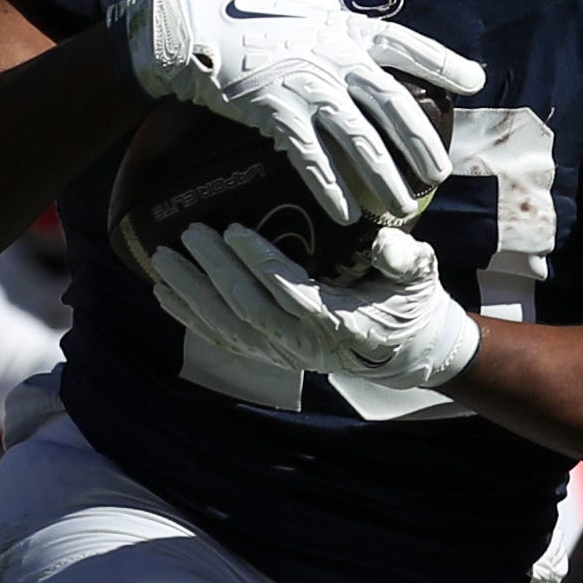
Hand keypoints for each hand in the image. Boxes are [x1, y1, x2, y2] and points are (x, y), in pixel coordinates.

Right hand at [117, 0, 482, 221]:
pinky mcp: (276, 109)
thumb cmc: (250, 23)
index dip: (442, 62)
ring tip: (401, 208)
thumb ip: (341, 33)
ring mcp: (307, 83)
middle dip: (420, 144)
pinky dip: (331, 188)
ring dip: (384, 178)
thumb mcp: (306, 16)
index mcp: (345, 29)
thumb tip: (370, 46)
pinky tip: (347, 214)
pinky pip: (312, 158)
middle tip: (439, 176)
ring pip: (360, 140)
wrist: (194, 27)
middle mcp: (334, 55)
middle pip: (393, 105)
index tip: (474, 81)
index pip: (406, 44)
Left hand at [149, 223, 479, 392]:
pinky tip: (163, 293)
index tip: (235, 230)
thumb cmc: (410, 302)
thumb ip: (405, 259)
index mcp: (343, 322)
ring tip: (162, 259)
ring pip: (228, 328)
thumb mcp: (421, 276)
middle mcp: (306, 344)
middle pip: (249, 310)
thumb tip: (385, 244)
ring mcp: (283, 352)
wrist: (405, 351)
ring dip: (191, 294)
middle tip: (190, 233)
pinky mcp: (269, 352)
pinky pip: (222, 339)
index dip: (261, 264)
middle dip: (215, 271)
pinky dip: (189, 317)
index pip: (293, 294)